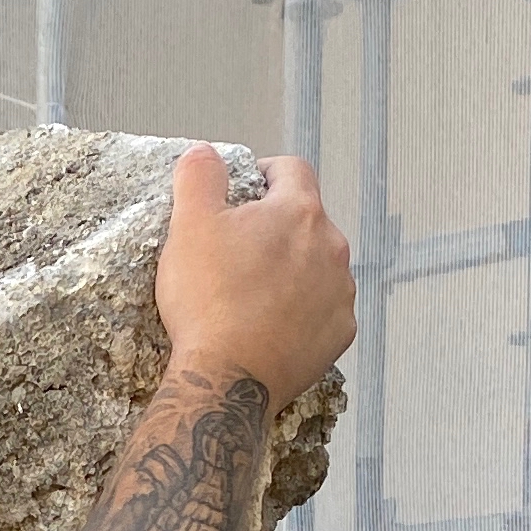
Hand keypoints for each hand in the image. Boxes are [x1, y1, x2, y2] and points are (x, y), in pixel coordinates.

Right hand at [152, 147, 352, 410]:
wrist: (227, 379)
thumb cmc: (208, 301)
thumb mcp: (189, 226)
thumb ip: (199, 176)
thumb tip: (204, 152)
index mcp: (299, 211)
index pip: (291, 169)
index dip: (264, 173)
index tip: (243, 192)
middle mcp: (332, 246)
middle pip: (306, 220)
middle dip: (276, 228)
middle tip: (237, 252)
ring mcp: (341, 292)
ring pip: (318, 265)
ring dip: (293, 270)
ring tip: (254, 294)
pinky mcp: (340, 333)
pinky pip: (324, 309)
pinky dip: (303, 311)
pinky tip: (271, 324)